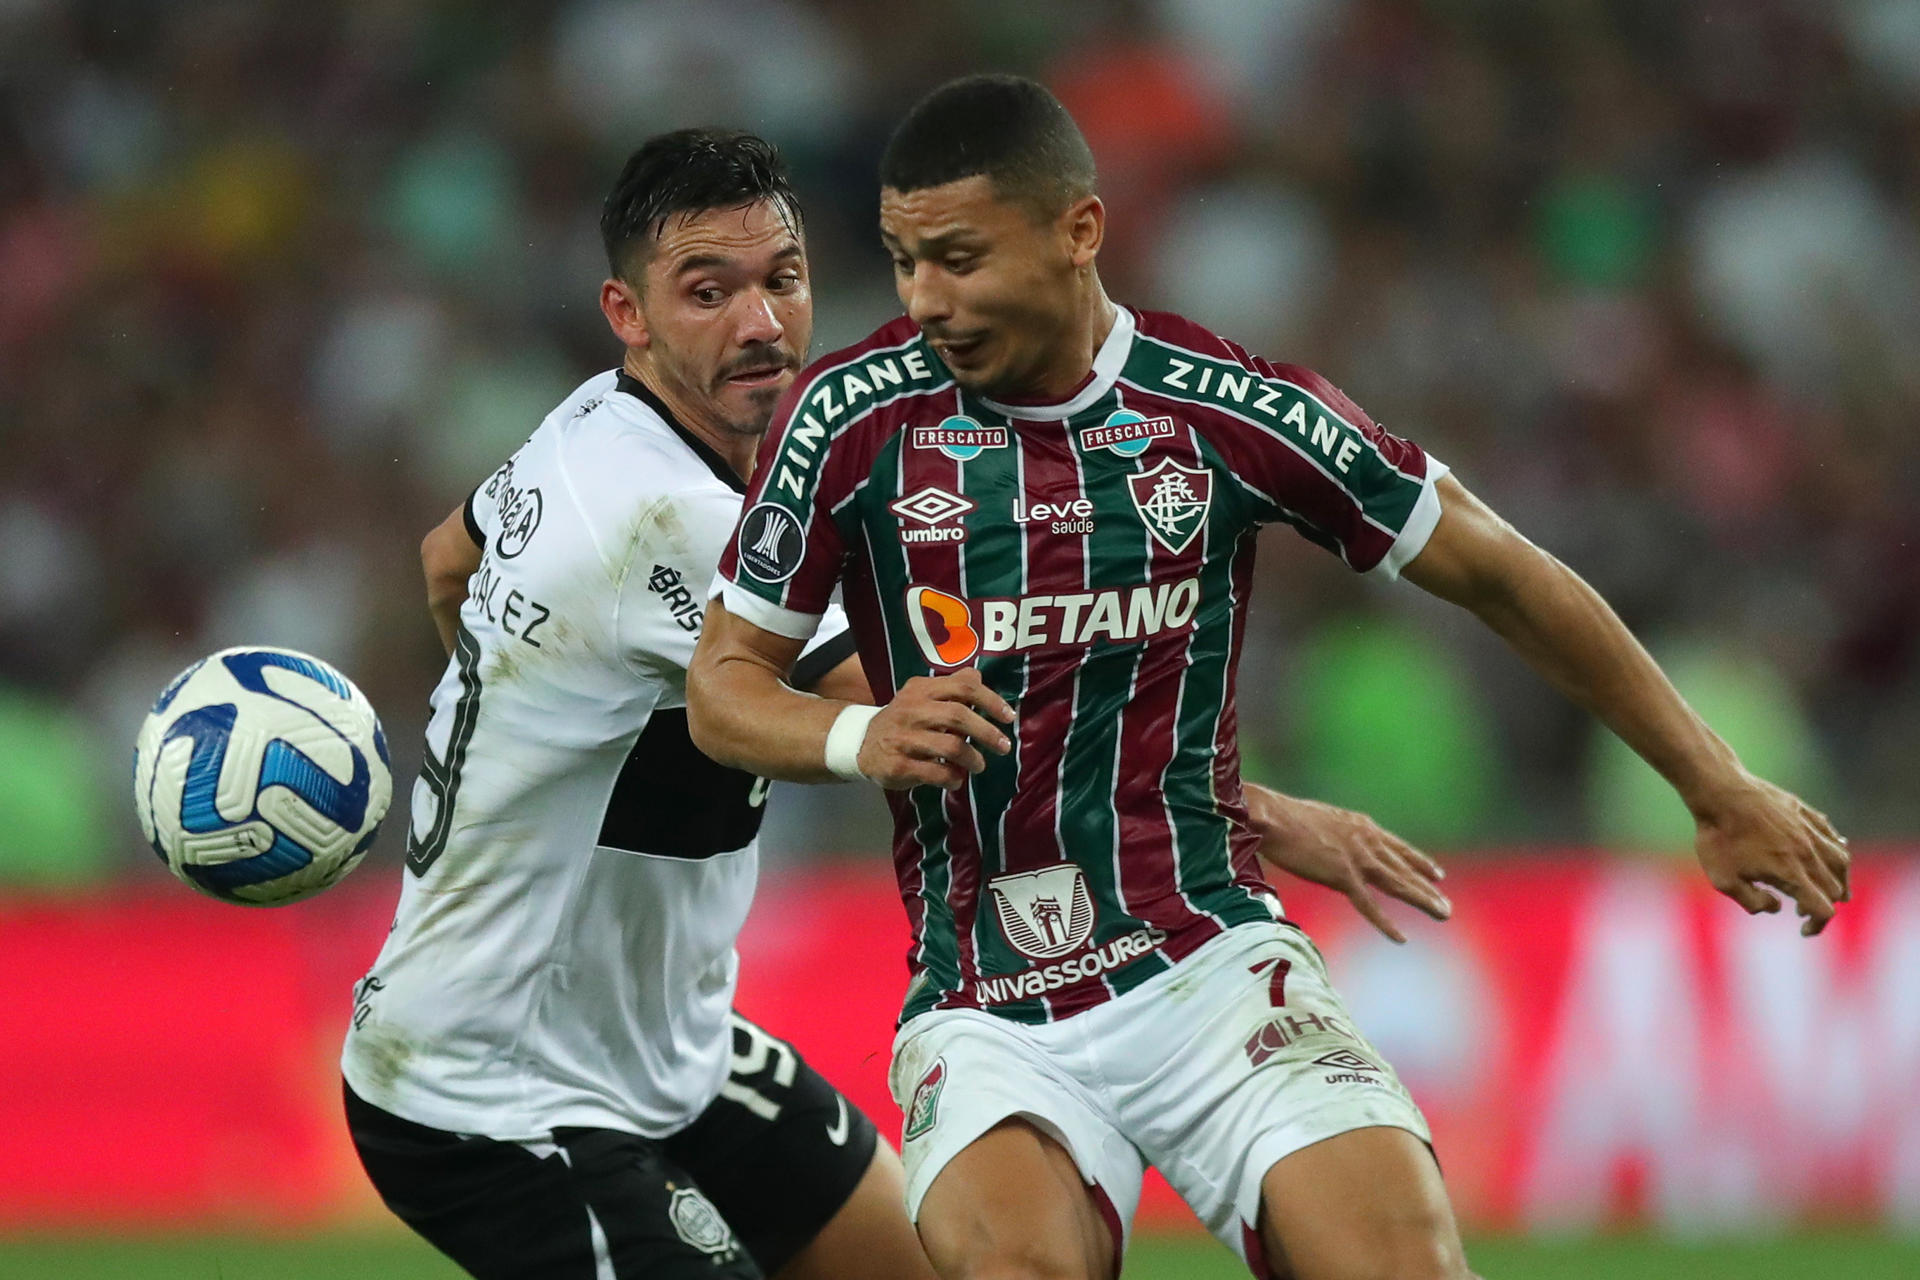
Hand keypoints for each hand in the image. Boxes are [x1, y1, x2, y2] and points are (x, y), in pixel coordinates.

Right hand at [857, 669, 1014, 790]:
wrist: (861, 743)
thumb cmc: (903, 719)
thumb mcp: (921, 696)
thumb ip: (950, 687)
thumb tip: (978, 675)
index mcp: (921, 690)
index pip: (963, 687)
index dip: (990, 701)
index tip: (1008, 717)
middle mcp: (912, 710)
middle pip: (958, 716)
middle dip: (987, 733)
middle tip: (1003, 746)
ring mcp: (904, 738)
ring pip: (950, 747)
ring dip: (972, 759)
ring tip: (979, 765)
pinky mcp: (899, 764)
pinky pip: (936, 773)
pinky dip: (953, 778)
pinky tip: (956, 780)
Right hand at [1246, 785, 1449, 942]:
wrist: (1272, 817)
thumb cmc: (1284, 817)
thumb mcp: (1319, 820)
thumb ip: (1334, 833)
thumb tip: (1332, 842)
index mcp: (1359, 826)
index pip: (1396, 846)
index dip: (1418, 861)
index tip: (1437, 873)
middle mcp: (1366, 841)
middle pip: (1403, 869)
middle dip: (1427, 887)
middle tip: (1445, 905)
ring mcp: (1357, 859)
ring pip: (1397, 884)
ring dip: (1422, 900)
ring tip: (1443, 914)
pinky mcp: (1342, 875)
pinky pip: (1368, 905)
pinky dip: (1385, 923)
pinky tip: (1401, 938)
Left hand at [1693, 772, 1849, 936]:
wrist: (1720, 792)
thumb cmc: (1718, 838)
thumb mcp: (1724, 880)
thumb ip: (1752, 902)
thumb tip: (1777, 907)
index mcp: (1791, 874)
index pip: (1823, 909)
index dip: (1818, 925)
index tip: (1803, 930)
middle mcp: (1808, 854)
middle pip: (1834, 888)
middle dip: (1824, 904)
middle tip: (1801, 908)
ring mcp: (1809, 831)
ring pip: (1841, 862)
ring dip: (1839, 880)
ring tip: (1832, 889)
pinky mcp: (1805, 813)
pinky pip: (1832, 836)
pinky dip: (1837, 851)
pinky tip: (1830, 854)